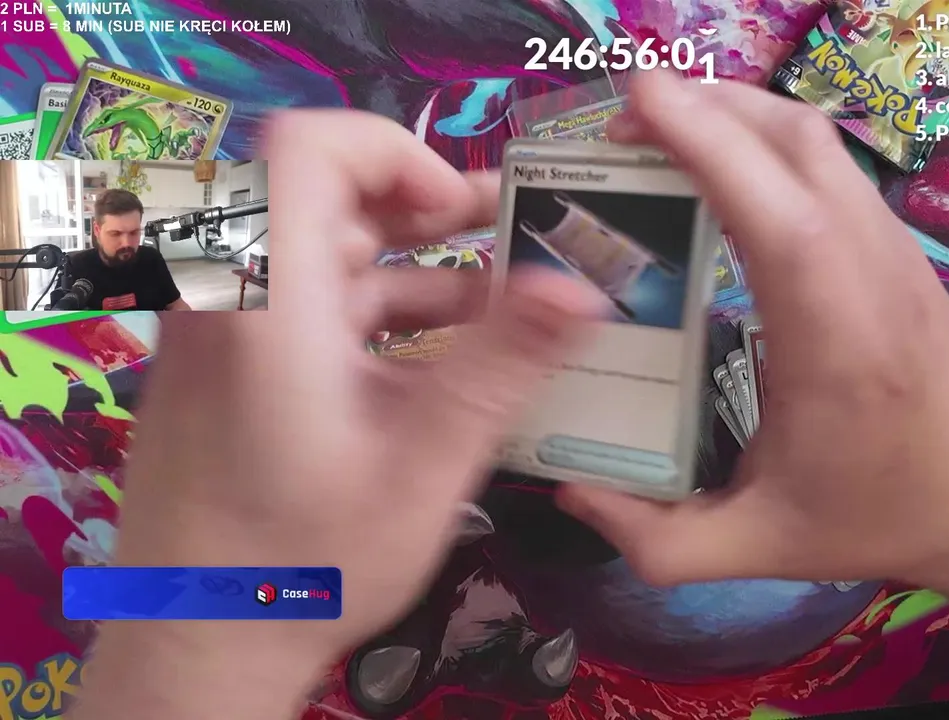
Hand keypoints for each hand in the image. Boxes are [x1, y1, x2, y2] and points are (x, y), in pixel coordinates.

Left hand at [87, 110, 597, 707]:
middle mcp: (230, 292)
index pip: (308, 146)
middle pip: (325, 195)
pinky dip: (379, 315)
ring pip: (324, 256)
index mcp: (265, 293)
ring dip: (417, 270)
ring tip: (506, 305)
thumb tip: (586, 286)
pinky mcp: (228, 367)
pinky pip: (308, 307)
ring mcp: (222, 331)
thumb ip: (506, 362)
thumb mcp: (427, 460)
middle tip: (514, 236)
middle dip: (430, 211)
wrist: (198, 642)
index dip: (395, 152)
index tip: (466, 212)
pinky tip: (447, 358)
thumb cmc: (309, 558)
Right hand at [558, 73, 948, 588]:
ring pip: (814, 139)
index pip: (775, 214)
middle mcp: (868, 271)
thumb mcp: (757, 549)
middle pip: (795, 142)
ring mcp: (889, 245)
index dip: (708, 142)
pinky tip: (721, 165)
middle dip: (703, 107)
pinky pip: (826, 160)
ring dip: (735, 114)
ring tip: (659, 130)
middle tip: (619, 122)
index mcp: (833, 341)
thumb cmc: (876, 513)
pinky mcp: (892, 240)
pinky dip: (765, 138)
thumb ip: (656, 540)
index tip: (637, 100)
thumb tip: (568, 491)